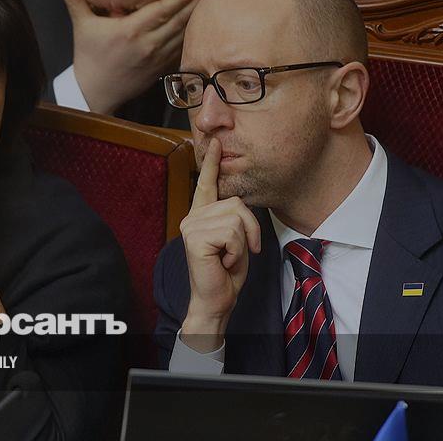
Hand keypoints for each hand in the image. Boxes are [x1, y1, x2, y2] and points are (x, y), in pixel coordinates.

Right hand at [55, 0, 202, 114]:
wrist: (94, 92)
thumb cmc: (88, 57)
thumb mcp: (81, 27)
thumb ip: (75, 0)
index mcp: (129, 31)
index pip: (160, 11)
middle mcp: (146, 44)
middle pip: (177, 21)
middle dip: (196, 5)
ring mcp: (155, 59)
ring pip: (182, 36)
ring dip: (197, 20)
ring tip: (212, 5)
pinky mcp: (159, 69)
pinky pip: (179, 51)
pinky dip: (190, 39)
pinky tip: (201, 29)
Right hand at [179, 139, 260, 351]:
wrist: (216, 300)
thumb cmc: (226, 273)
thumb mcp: (236, 240)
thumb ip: (234, 219)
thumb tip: (238, 206)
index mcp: (201, 215)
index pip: (206, 184)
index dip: (212, 163)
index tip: (215, 142)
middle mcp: (193, 216)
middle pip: (237, 204)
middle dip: (250, 230)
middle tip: (241, 252)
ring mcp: (191, 225)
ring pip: (237, 219)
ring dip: (243, 243)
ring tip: (229, 258)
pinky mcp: (195, 237)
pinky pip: (233, 233)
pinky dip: (237, 251)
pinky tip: (223, 262)